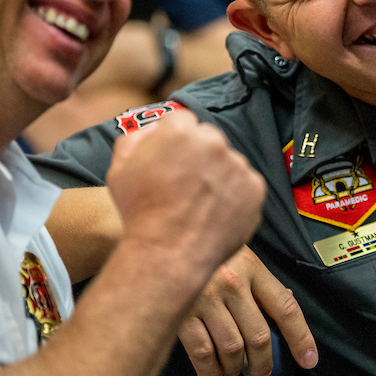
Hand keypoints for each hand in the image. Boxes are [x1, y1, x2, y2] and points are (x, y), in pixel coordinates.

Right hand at [106, 109, 264, 276]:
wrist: (167, 252)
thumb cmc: (140, 212)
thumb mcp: (119, 170)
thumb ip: (135, 140)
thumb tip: (153, 130)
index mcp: (179, 130)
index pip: (183, 122)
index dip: (175, 142)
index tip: (172, 161)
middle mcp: (213, 141)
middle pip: (209, 139)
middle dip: (200, 156)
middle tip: (187, 185)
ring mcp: (238, 165)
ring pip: (229, 163)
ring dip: (219, 176)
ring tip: (200, 205)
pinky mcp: (255, 188)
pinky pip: (245, 186)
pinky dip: (235, 197)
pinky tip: (216, 214)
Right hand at [178, 245, 318, 375]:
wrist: (164, 233)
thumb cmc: (203, 243)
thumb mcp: (237, 252)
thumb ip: (259, 279)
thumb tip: (285, 301)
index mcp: (251, 267)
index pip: (285, 308)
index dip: (301, 338)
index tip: (309, 360)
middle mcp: (232, 283)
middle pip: (258, 336)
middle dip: (263, 364)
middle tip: (261, 375)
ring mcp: (205, 298)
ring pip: (232, 348)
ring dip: (235, 367)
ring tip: (233, 371)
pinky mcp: (180, 312)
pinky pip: (202, 351)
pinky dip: (209, 371)